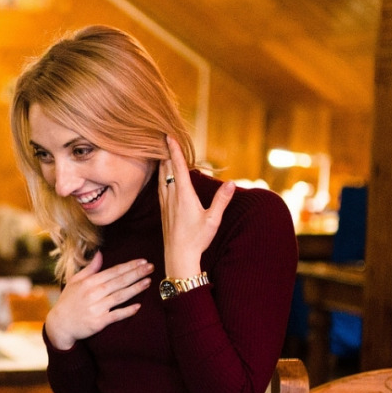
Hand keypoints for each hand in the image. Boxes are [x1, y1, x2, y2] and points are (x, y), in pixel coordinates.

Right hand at [44, 252, 154, 349]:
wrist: (59, 325)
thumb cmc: (68, 302)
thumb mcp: (74, 281)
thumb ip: (90, 268)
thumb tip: (100, 254)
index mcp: (89, 282)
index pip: (113, 272)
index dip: (129, 266)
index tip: (142, 261)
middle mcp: (94, 293)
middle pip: (119, 281)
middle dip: (136, 273)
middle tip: (151, 267)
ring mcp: (97, 308)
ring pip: (120, 296)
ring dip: (135, 289)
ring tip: (148, 282)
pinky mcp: (98, 322)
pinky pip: (116, 315)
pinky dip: (127, 311)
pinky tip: (138, 306)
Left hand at [160, 136, 234, 279]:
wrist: (178, 257)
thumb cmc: (196, 240)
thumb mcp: (213, 220)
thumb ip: (221, 200)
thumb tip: (231, 183)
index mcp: (183, 195)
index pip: (177, 167)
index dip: (173, 150)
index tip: (168, 136)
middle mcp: (172, 197)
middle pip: (166, 169)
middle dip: (165, 153)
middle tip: (163, 138)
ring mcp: (165, 204)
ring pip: (161, 178)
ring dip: (162, 164)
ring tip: (161, 152)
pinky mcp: (163, 211)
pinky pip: (160, 188)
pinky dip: (160, 177)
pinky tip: (161, 177)